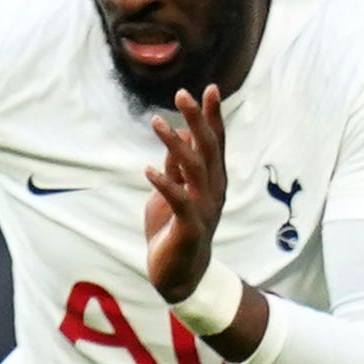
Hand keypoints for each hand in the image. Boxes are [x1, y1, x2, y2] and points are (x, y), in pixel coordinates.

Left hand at [142, 84, 227, 304]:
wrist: (179, 274)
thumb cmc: (176, 229)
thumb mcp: (175, 191)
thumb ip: (178, 167)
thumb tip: (181, 136)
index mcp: (212, 180)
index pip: (215, 142)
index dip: (212, 116)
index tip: (209, 89)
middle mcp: (213, 190)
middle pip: (208, 149)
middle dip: (197, 120)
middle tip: (182, 95)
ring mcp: (204, 208)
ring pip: (194, 169)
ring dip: (175, 144)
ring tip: (157, 123)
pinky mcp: (189, 227)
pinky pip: (179, 201)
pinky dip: (164, 184)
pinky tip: (148, 170)